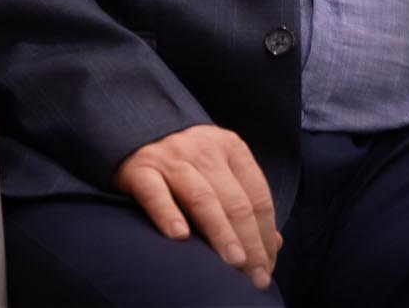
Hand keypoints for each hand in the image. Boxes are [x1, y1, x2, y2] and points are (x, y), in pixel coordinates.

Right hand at [116, 125, 281, 290]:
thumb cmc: (187, 163)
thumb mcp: (220, 172)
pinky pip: (155, 194)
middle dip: (250, 242)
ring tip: (234, 262)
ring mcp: (172, 158)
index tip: (267, 266)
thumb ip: (246, 202)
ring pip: (202, 198)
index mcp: (232, 148)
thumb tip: (274, 244)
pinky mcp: (139, 169)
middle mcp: (205, 150)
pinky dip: (168, 214)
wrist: (135, 133)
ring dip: (221, 233)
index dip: (266, 234)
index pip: (258, 196)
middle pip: (235, 201)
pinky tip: (179, 237)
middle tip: (256, 276)